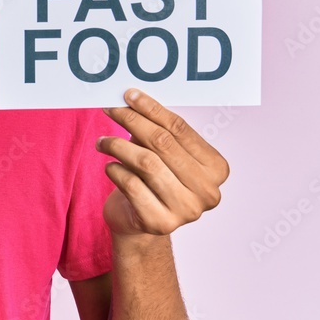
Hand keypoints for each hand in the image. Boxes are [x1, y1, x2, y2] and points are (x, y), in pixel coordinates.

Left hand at [96, 88, 229, 237]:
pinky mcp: (159, 223)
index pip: (180, 129)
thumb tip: (131, 99)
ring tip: (102, 141)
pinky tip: (110, 166)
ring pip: (145, 162)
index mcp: (216, 168)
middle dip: (132, 121)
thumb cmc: (152, 181)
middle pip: (162, 143)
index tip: (129, 95)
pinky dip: (115, 170)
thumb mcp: (162, 153)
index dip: (151, 109)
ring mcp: (186, 210)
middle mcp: (207, 191)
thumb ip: (157, 130)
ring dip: (117, 145)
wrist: (139, 224)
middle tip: (110, 109)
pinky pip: (131, 184)